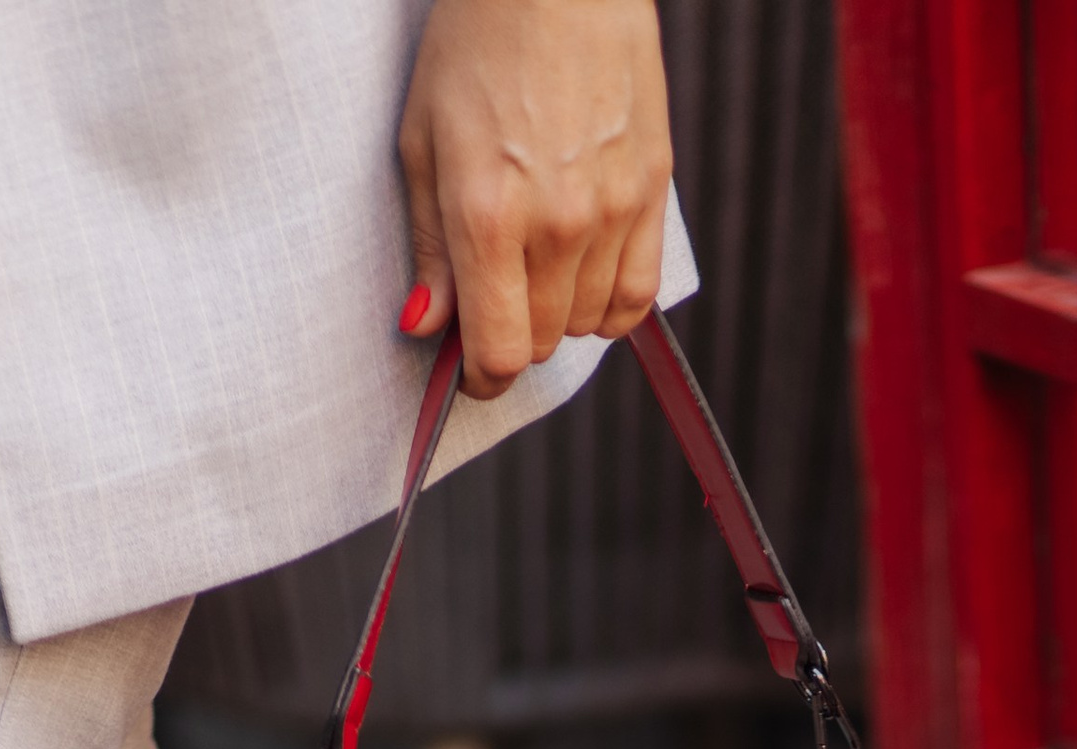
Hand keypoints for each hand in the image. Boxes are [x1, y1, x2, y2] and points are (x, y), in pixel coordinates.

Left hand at [397, 0, 671, 401]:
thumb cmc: (478, 42)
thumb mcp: (423, 140)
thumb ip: (429, 246)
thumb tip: (428, 328)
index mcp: (489, 217)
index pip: (499, 355)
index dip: (480, 378)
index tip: (471, 370)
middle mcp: (559, 225)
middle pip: (543, 344)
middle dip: (514, 334)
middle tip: (495, 290)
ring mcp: (614, 209)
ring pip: (589, 324)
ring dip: (560, 313)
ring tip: (538, 259)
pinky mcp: (653, 188)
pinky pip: (638, 294)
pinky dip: (611, 303)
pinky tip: (585, 270)